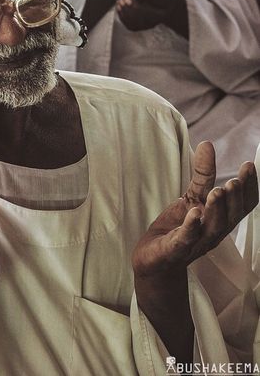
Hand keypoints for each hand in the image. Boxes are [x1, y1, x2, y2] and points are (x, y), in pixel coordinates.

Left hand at [116, 0, 188, 36]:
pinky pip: (132, 26)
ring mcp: (153, 23)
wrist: (161, 3)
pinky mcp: (143, 27)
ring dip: (127, 12)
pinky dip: (123, 17)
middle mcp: (163, 14)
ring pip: (139, 22)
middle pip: (149, 15)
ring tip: (120, 1)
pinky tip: (119, 6)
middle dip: (135, 7)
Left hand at [133, 141, 257, 278]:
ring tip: (218, 191)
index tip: (249, 165)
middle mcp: (213, 232)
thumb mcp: (192, 196)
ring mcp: (195, 243)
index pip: (242, 206)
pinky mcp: (174, 250)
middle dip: (234, 198)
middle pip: (230, 217)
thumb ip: (202, 174)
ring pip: (212, 228)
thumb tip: (208, 143)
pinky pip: (185, 240)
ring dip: (216, 209)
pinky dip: (191, 227)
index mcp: (221, 220)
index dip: (249, 188)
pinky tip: (194, 212)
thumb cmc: (177, 226)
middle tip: (234, 181)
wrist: (153, 259)